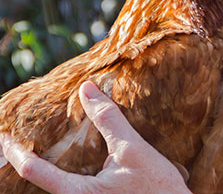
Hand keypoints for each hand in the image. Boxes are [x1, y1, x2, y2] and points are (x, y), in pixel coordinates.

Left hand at [0, 81, 191, 193]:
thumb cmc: (157, 189)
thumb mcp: (133, 150)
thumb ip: (108, 120)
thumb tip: (88, 89)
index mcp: (77, 193)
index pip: (33, 171)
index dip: (15, 151)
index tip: (5, 135)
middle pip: (39, 183)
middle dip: (25, 161)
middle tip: (15, 140)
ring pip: (56, 188)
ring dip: (46, 170)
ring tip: (41, 150)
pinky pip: (73, 190)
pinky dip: (64, 176)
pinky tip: (74, 164)